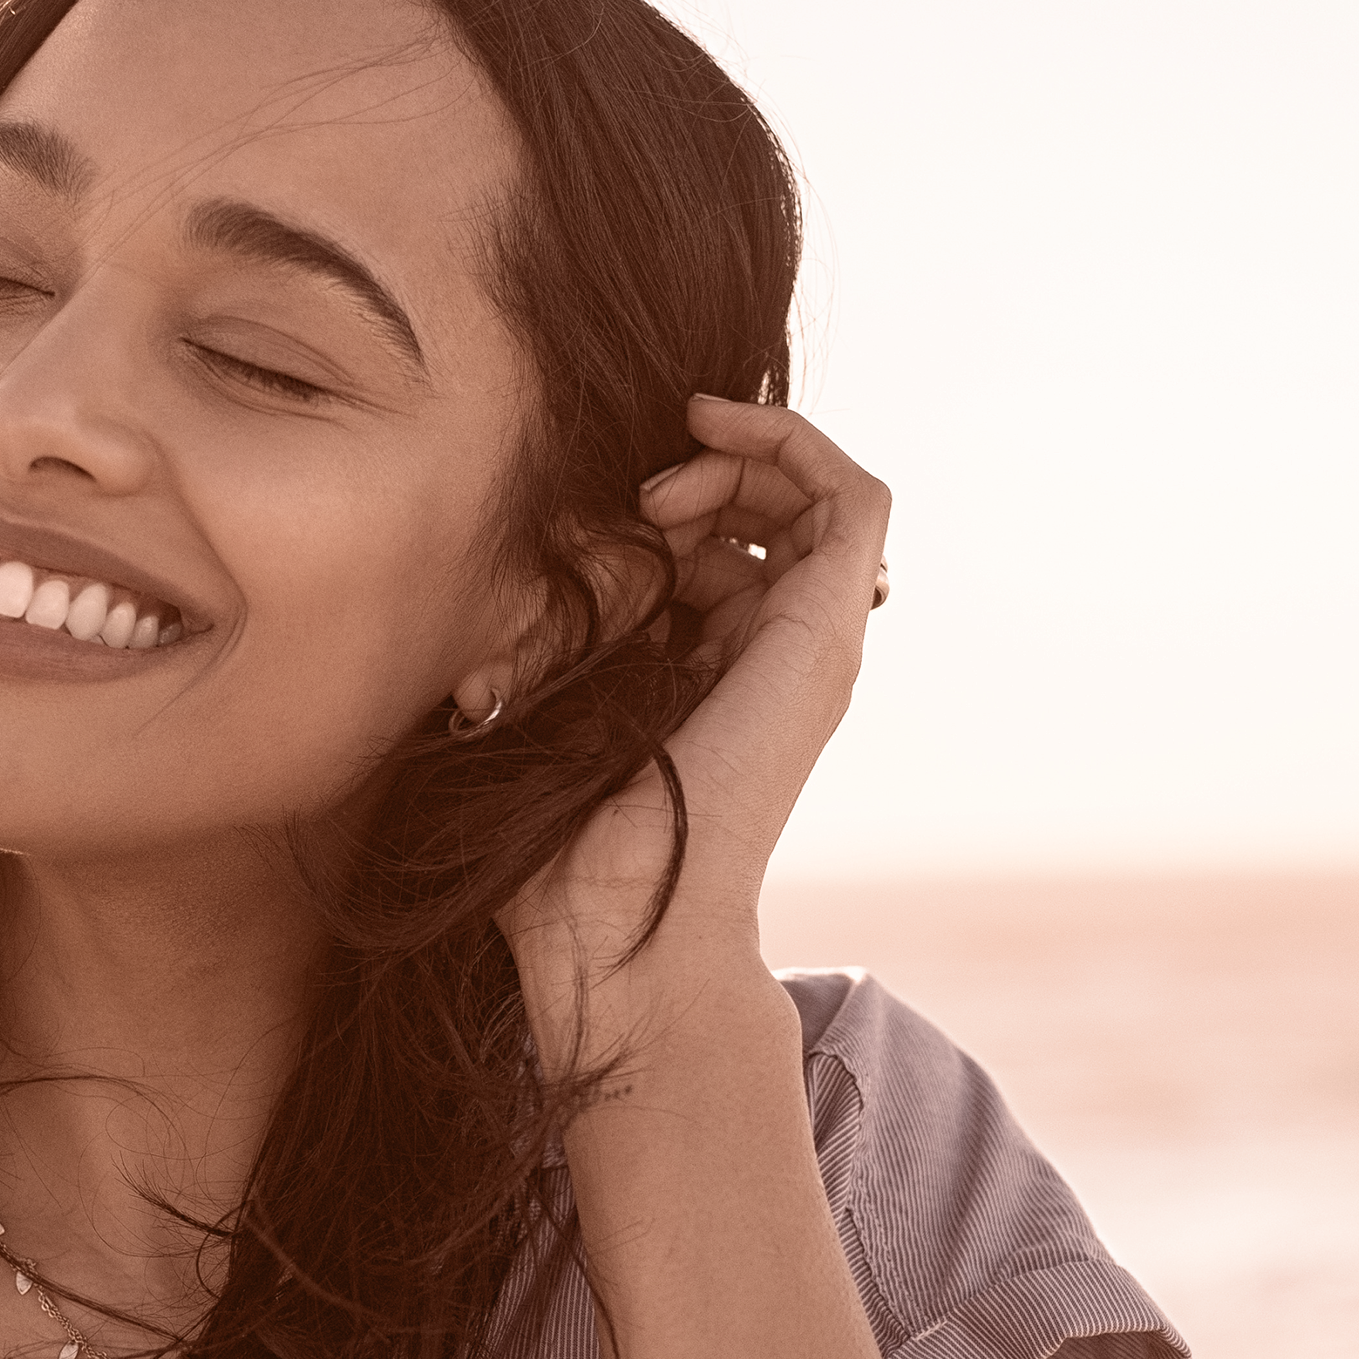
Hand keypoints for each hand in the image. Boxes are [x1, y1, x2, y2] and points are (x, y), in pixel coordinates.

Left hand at [500, 395, 891, 1038]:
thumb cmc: (561, 847)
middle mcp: (779, 655)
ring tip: (662, 489)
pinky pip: (856, 498)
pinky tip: (714, 431)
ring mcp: (813, 643)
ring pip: (817, 496)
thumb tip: (503, 606)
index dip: (668, 501)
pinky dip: (793, 441)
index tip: (601, 511)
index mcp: (718, 673)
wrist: (618, 927)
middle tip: (636, 498)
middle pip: (775, 512)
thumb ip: (544, 644)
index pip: (725, 547)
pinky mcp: (829, 630)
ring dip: (741, 457)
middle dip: (705, 473)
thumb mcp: (540, 704)